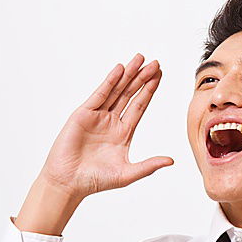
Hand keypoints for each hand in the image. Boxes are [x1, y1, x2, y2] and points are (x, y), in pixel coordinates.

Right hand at [40, 54, 173, 199]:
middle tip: (155, 63)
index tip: (159, 75)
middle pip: (130, 94)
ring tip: (139, 59)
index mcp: (123, 133)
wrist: (69, 183)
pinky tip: (120, 70)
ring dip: (128, 75)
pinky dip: (109, 81)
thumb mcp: (128, 174)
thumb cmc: (95, 180)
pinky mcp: (83, 114)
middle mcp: (111, 121)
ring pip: (116, 90)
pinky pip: (99, 94)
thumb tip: (171, 161)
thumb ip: (149, 166)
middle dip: (142, 78)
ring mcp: (97, 116)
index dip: (149, 90)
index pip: (139, 106)